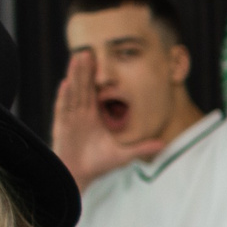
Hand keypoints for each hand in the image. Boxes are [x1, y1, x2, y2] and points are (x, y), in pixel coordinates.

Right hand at [51, 49, 158, 184]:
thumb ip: (142, 148)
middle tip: (89, 50)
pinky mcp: (62, 126)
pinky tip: (65, 83)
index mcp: (95, 116)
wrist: (79, 176)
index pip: (96, 92)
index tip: (102, 61)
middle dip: (85, 69)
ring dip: (76, 75)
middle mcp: (81, 113)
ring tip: (78, 57)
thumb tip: (164, 144)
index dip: (97, 77)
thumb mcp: (125, 154)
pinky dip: (64, 97)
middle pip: (84, 87)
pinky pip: (63, 109)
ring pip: (74, 92)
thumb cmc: (99, 164)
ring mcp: (71, 118)